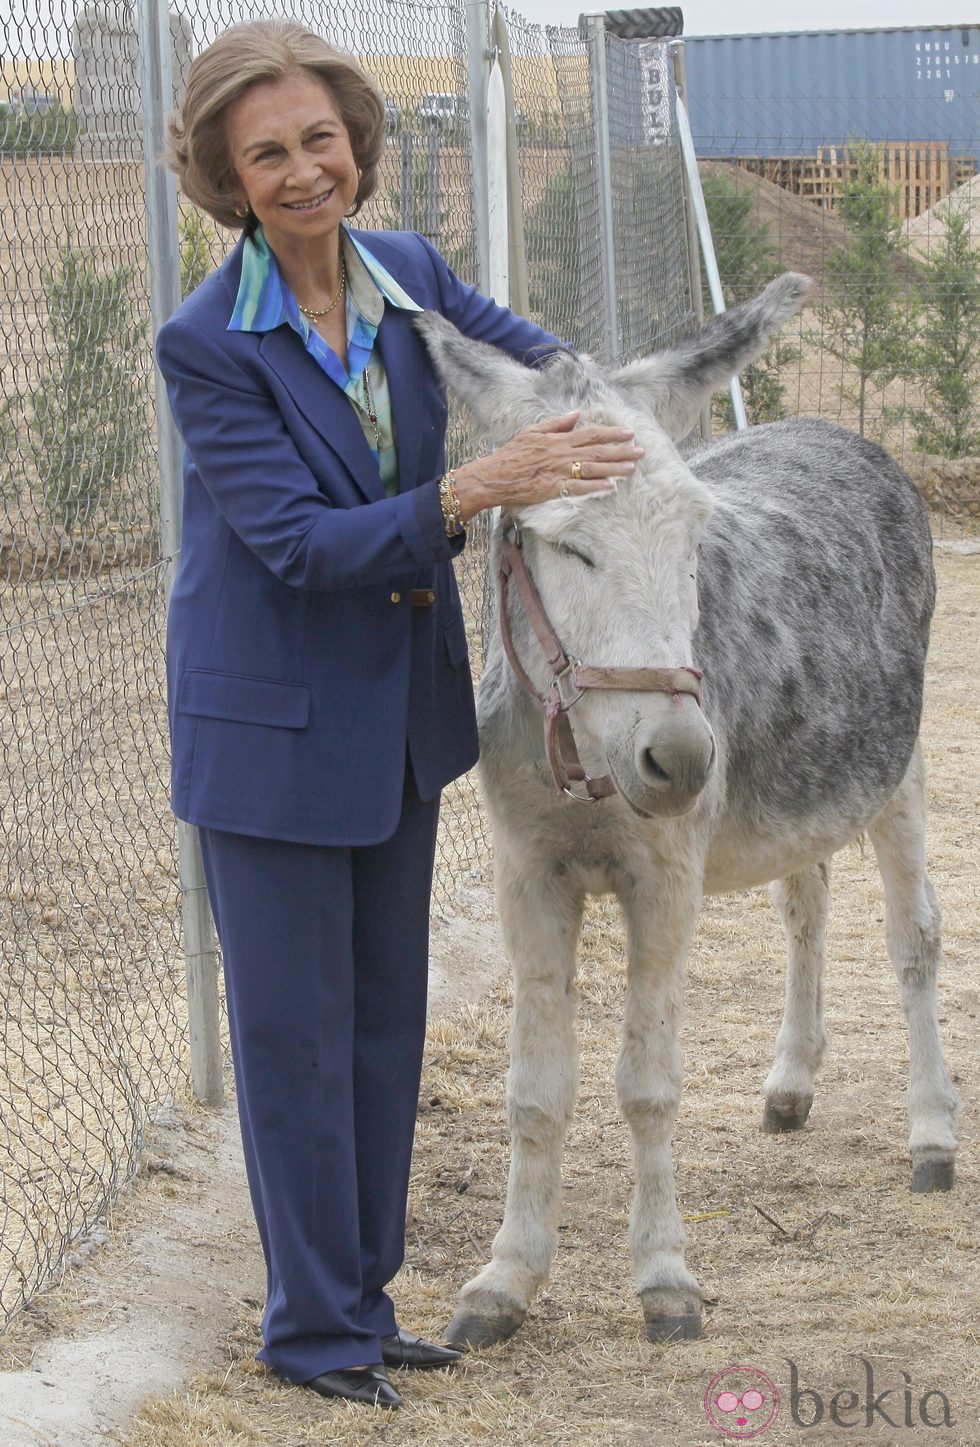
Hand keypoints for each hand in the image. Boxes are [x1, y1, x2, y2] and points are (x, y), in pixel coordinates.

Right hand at [452, 413, 643, 521]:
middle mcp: (562, 454)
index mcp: (559, 439)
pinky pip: (577, 488)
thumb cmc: (513, 453)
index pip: (591, 434)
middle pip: (597, 451)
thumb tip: (577, 415)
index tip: (629, 433)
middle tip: (641, 451)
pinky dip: (594, 487)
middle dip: (621, 451)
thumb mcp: (534, 431)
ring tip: (632, 467)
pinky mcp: (553, 488)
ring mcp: (559, 471)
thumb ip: (557, 423)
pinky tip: (610, 487)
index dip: (612, 434)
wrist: (496, 475)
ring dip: (614, 468)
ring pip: (592, 469)